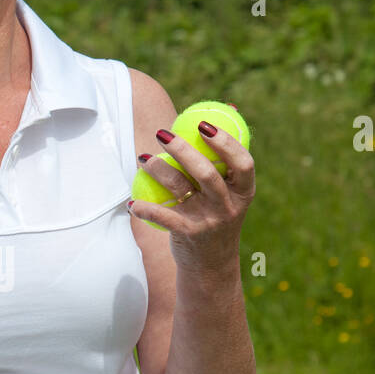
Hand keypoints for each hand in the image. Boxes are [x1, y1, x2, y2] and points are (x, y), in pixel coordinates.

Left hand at [130, 120, 254, 271]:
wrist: (211, 265)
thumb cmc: (217, 216)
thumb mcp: (229, 192)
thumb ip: (226, 158)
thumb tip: (230, 108)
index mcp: (243, 191)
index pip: (242, 162)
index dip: (225, 142)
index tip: (204, 124)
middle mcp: (229, 206)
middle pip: (206, 172)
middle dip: (182, 150)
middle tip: (162, 134)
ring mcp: (210, 221)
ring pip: (181, 189)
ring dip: (158, 170)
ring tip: (142, 158)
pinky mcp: (189, 236)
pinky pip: (164, 218)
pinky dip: (145, 210)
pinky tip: (131, 203)